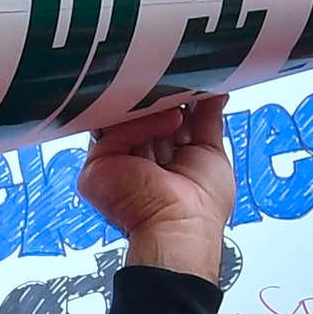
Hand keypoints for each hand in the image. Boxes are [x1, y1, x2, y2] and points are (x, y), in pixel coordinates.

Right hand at [75, 94, 234, 276]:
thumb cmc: (201, 211)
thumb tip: (214, 93)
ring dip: (152, 111)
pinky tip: (166, 124)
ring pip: (125, 120)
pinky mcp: (98, 167)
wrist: (181, 230)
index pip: (162, 120)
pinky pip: (112, 131)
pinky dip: (141, 124)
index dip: (175, 102)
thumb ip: (209, 120)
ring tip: (177, 110)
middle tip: (180, 83)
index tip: (189, 84)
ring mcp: (116, 163)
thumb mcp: (213, 153)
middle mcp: (138, 162)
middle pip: (141, 118)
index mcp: (162, 161)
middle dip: (161, 101)